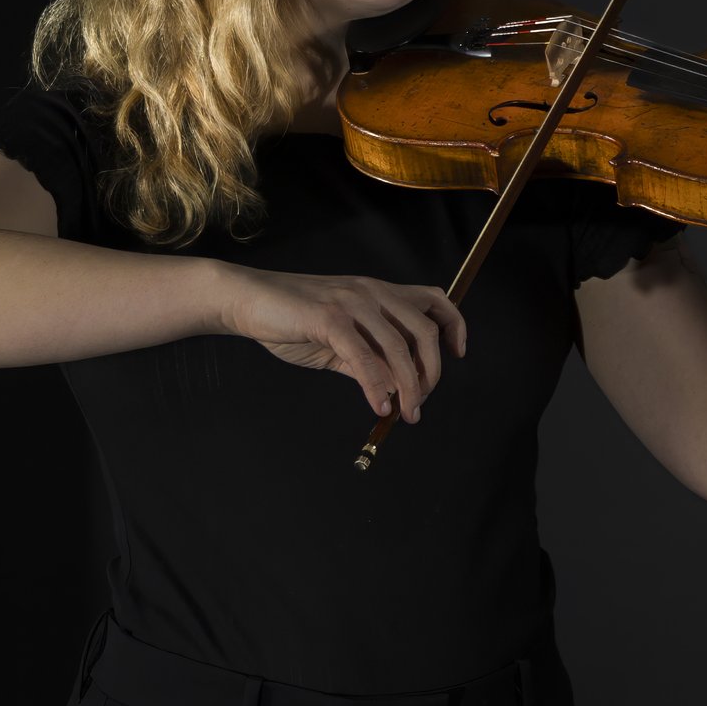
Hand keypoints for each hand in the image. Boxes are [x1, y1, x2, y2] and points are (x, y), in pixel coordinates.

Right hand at [218, 265, 467, 421]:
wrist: (247, 300)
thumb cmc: (292, 319)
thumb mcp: (339, 340)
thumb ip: (368, 359)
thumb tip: (394, 389)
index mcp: (379, 292)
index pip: (434, 299)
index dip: (454, 325)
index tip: (458, 353)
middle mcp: (373, 292)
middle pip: (424, 331)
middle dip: (431, 372)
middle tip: (421, 402)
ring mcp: (353, 303)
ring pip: (398, 347)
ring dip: (408, 386)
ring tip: (406, 413)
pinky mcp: (330, 318)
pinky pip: (363, 357)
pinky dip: (376, 385)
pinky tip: (379, 405)